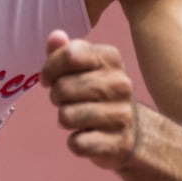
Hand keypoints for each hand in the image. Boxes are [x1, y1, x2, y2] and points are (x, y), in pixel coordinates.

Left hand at [43, 30, 142, 168]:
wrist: (132, 130)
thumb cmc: (98, 94)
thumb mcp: (84, 67)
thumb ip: (65, 51)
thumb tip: (55, 36)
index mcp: (111, 59)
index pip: (70, 55)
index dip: (50, 69)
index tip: (49, 79)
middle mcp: (121, 84)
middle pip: (62, 88)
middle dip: (56, 97)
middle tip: (67, 101)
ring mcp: (122, 114)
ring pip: (66, 117)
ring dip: (65, 120)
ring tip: (78, 118)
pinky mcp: (118, 143)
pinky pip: (77, 143)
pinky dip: (75, 143)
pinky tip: (88, 136)